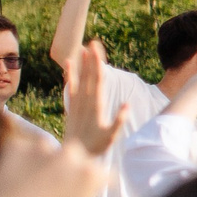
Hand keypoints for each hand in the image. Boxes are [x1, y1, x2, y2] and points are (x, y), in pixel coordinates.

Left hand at [63, 38, 125, 155]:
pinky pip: (71, 87)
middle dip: (91, 59)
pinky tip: (69, 65)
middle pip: (90, 76)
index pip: (98, 80)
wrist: (74, 154)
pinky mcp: (72, 106)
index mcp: (96, 106)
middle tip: (93, 42)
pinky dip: (70, 76)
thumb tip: (127, 105)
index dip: (97, 65)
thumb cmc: (96, 146)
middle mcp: (86, 101)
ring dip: (82, 64)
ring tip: (82, 49)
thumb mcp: (111, 136)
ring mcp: (78, 103)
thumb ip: (119, 121)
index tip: (96, 51)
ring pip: (81, 79)